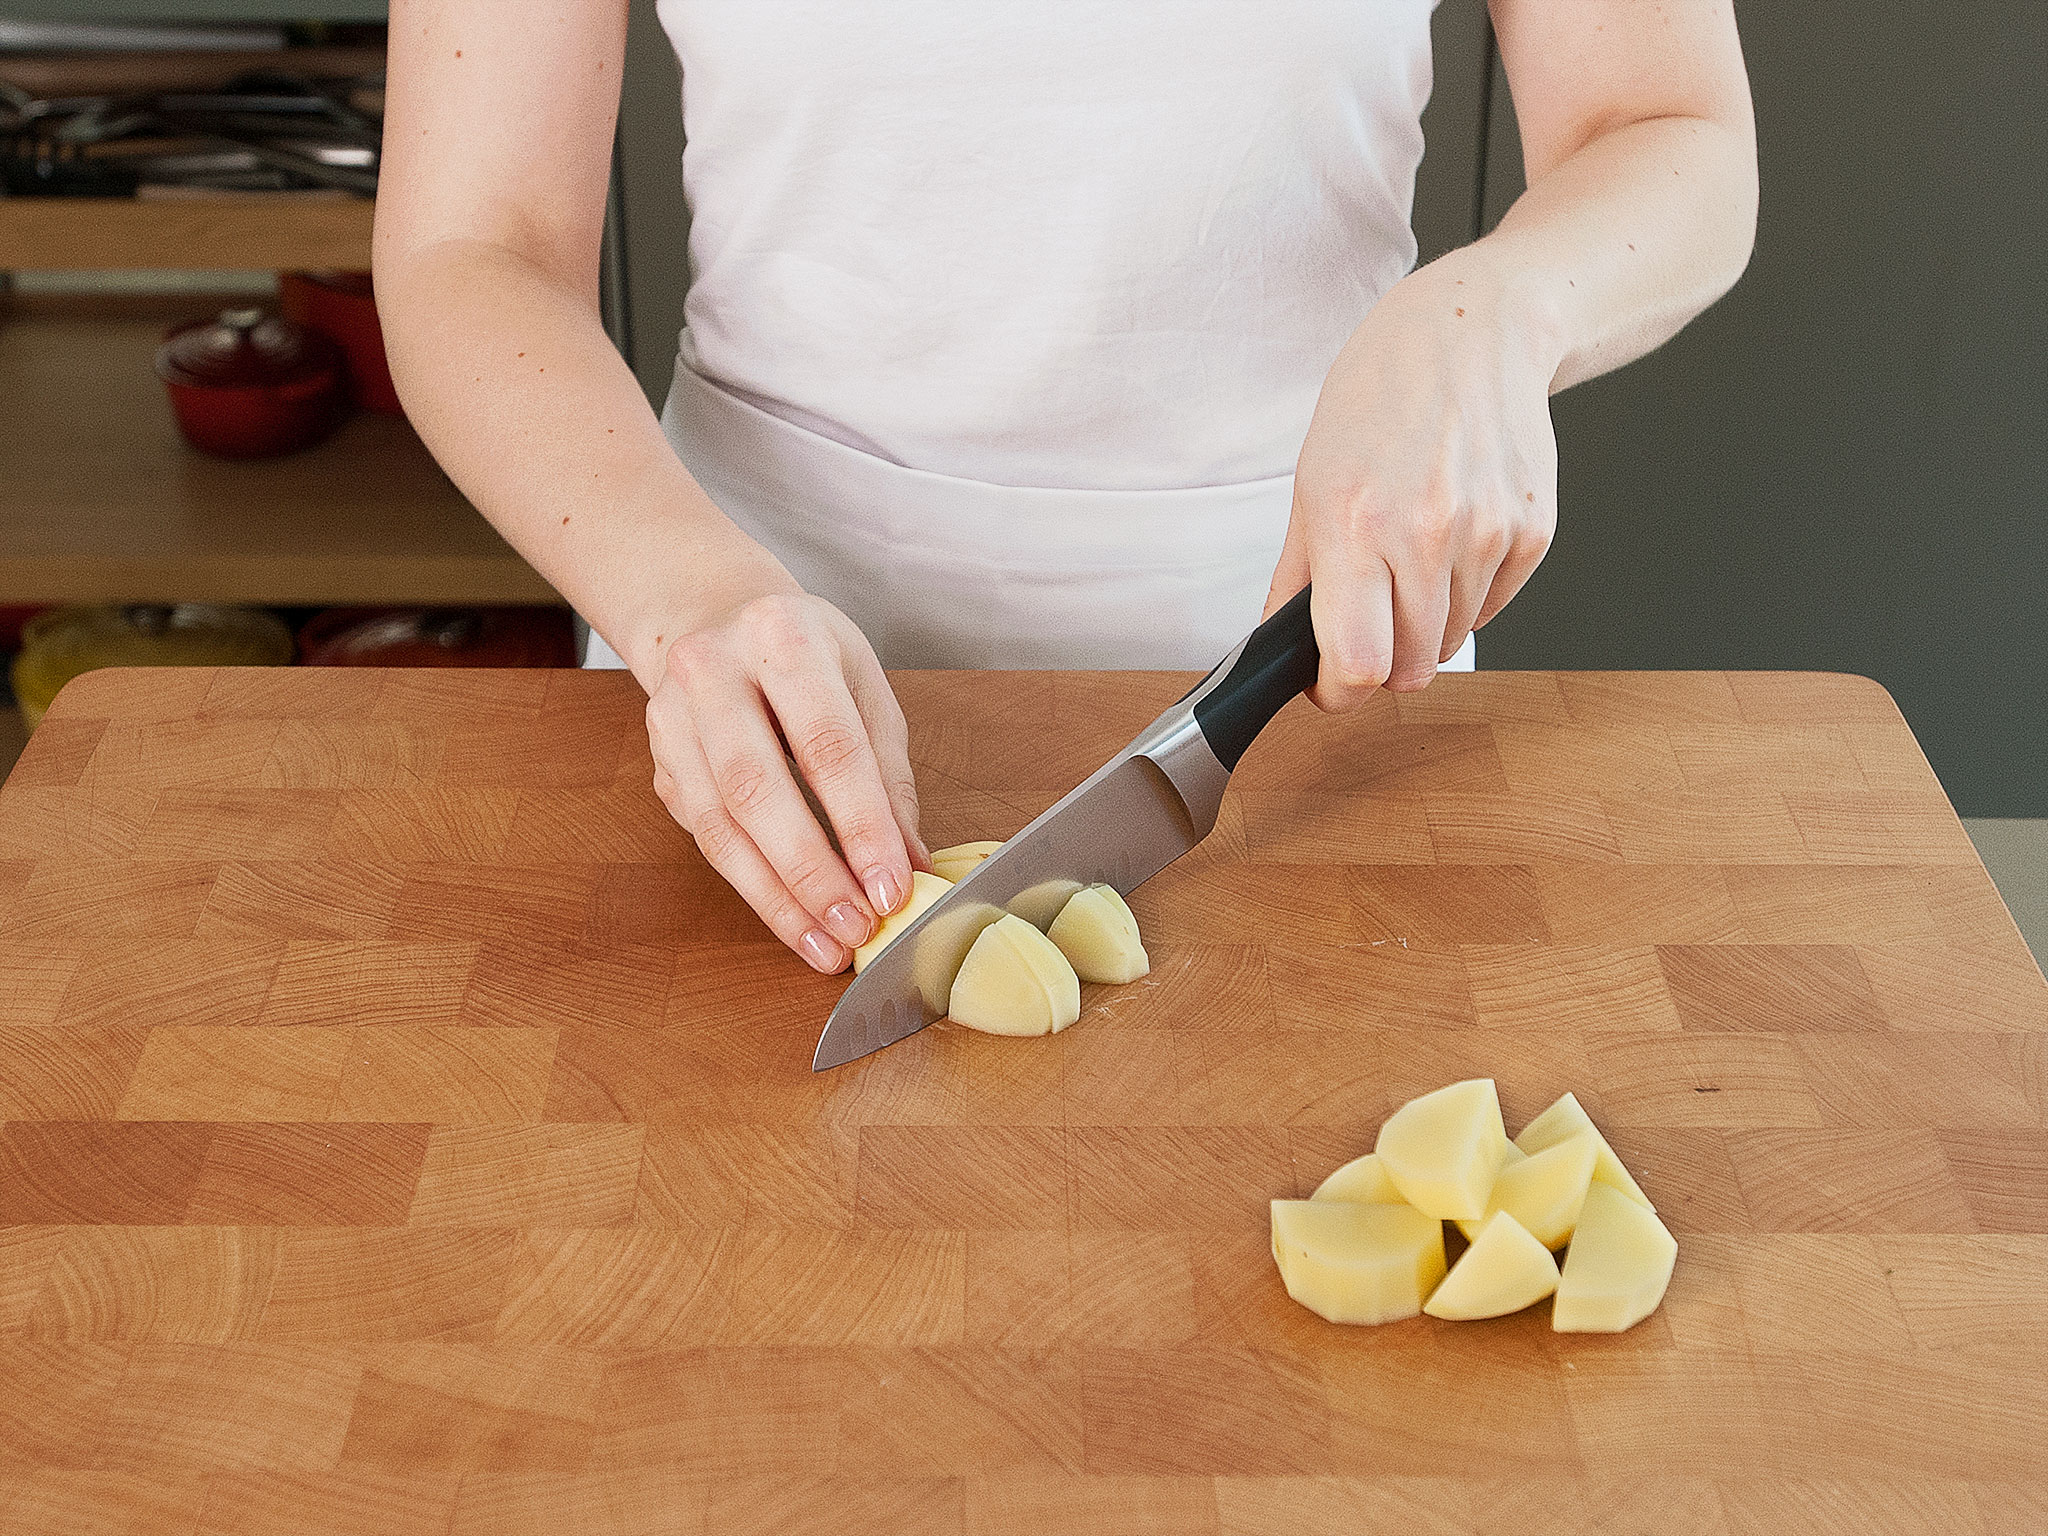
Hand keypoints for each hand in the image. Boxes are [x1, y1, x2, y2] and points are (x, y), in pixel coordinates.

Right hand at [645, 590, 928, 971]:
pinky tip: (791, 919)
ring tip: (824, 945)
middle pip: (759, 790)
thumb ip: (888, 775)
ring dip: (777, 897)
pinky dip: (751, 887)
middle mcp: (713, 671)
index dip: (861, 825)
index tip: (891, 888)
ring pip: (721, 825)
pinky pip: (705, 836)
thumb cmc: (803, 653)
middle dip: (812, 873)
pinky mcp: (659, 761)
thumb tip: (911, 862)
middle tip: (855, 929)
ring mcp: (673, 716)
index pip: (828, 746)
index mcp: (781, 636)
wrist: (713, 616)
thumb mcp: (862, 686)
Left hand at [1268, 258, 1561, 706]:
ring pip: (1450, 641)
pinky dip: (1466, 593)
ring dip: (1425, 624)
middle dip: (1382, 661)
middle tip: (1368, 618)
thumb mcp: (1311, 482)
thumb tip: (1281, 651)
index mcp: (1355, 524)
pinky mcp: (1532, 533)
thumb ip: (1295, 580)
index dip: (1339, 691)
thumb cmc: (1378, 401)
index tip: (1331, 684)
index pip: (1357, 664)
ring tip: (1410, 555)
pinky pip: (1490, 607)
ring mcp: (1487, 534)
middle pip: (1410, 668)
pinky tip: (1451, 534)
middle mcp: (1426, 533)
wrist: (1468, 336)